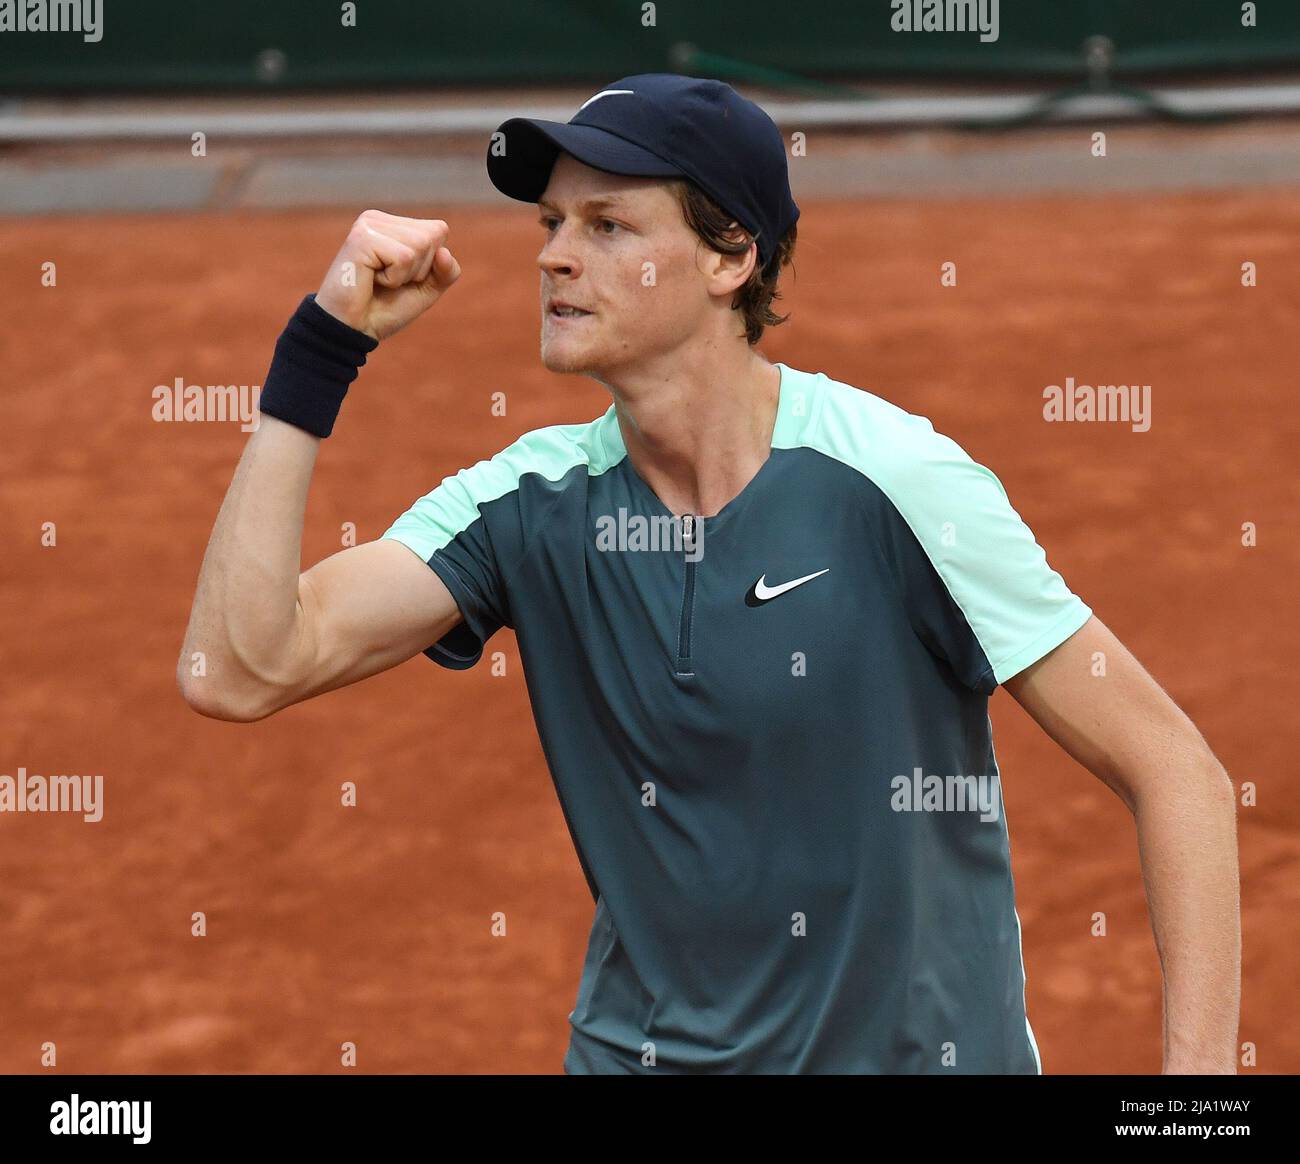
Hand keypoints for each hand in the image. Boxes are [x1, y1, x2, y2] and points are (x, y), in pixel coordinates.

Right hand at [315, 209, 461, 340]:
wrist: (354, 329)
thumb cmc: (385, 308)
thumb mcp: (426, 289)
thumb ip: (446, 271)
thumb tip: (444, 252)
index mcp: (393, 225)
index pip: (438, 231)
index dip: (430, 264)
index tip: (402, 277)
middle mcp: (379, 219)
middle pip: (432, 236)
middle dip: (419, 269)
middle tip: (388, 282)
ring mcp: (369, 225)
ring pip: (420, 244)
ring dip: (405, 275)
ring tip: (378, 280)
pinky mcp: (362, 238)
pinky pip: (404, 257)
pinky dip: (393, 278)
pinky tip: (371, 280)